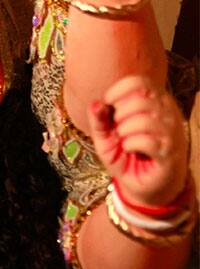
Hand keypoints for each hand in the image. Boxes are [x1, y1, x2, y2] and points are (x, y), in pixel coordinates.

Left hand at [86, 76, 188, 206]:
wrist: (142, 187)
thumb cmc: (125, 157)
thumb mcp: (105, 137)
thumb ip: (99, 119)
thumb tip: (96, 103)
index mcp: (154, 103)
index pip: (140, 82)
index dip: (118, 91)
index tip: (109, 106)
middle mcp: (168, 114)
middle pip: (140, 99)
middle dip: (119, 115)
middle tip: (119, 130)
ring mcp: (172, 133)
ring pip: (144, 119)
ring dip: (125, 131)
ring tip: (125, 140)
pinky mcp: (170, 153)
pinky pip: (148, 140)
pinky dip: (131, 144)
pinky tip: (131, 149)